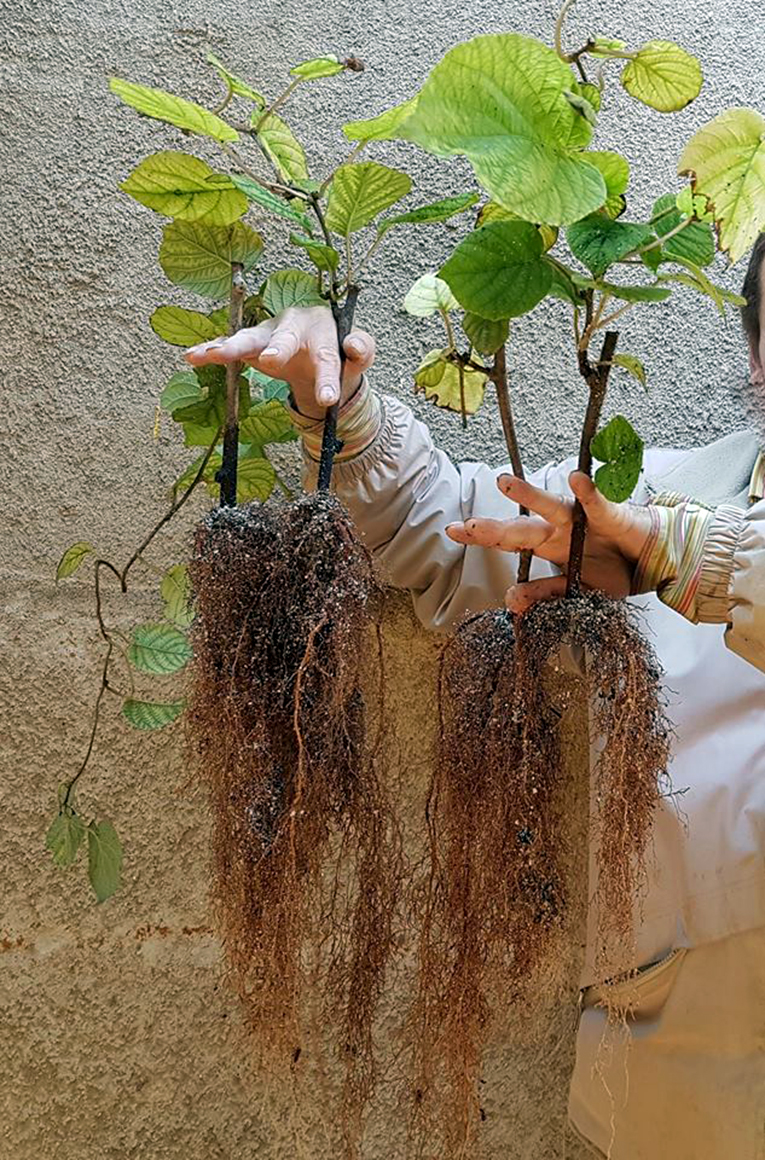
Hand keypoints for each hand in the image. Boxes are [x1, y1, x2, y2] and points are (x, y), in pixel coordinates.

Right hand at [184, 305, 375, 418]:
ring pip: (251, 337)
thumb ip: (362, 350)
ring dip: (233, 346)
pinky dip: (211, 350)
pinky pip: (229, 345)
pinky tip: (193, 356)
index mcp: (322, 326)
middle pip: (285, 336)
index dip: (326, 377)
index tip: (327, 399)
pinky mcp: (251, 342)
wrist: (317, 356)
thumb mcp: (357, 357)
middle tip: (270, 361)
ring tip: (215, 354)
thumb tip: (355, 345)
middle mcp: (293, 324)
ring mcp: (269, 332)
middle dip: (277, 348)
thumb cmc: (337, 353)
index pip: (326, 354)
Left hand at [445, 471, 652, 612]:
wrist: (651, 558)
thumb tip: (510, 602)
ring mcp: (581, 519)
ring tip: (504, 484)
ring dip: (529, 496)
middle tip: (467, 527)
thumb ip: (545, 594)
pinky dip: (588, 493)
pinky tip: (575, 478)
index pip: (507, 541)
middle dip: (494, 529)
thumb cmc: (610, 567)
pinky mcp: (610, 514)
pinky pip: (597, 504)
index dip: (481, 536)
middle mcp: (557, 528)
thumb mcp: (575, 591)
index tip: (452, 530)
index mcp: (546, 545)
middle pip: (520, 528)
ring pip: (551, 506)